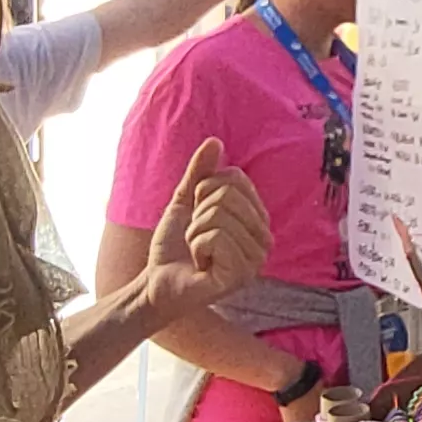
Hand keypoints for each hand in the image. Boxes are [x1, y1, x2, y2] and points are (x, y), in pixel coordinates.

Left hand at [143, 139, 269, 317]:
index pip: (235, 178)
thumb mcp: (185, 201)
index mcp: (257, 219)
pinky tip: (201, 264)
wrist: (157, 281)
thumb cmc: (175, 245)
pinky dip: (197, 246)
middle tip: (196, 236)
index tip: (198, 215)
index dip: (204, 192)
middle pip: (226, 195)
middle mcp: (264, 239)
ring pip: (219, 216)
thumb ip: (200, 173)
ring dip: (196, 232)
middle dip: (198, 213)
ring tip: (198, 251)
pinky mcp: (240, 275)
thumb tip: (215, 141)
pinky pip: (215, 237)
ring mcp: (255, 259)